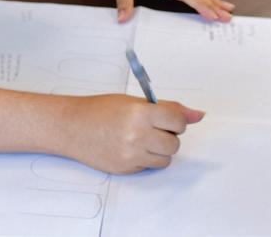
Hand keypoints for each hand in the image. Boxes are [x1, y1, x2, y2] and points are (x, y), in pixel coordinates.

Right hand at [57, 94, 203, 173]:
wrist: (72, 127)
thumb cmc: (100, 110)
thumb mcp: (134, 102)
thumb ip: (168, 108)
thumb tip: (198, 115)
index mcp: (141, 113)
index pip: (178, 120)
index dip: (177, 119)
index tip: (170, 118)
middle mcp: (137, 135)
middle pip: (174, 142)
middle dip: (170, 135)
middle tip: (154, 127)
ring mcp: (131, 155)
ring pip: (166, 158)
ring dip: (161, 149)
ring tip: (144, 138)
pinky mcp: (126, 169)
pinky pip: (151, 166)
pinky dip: (147, 158)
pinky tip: (132, 147)